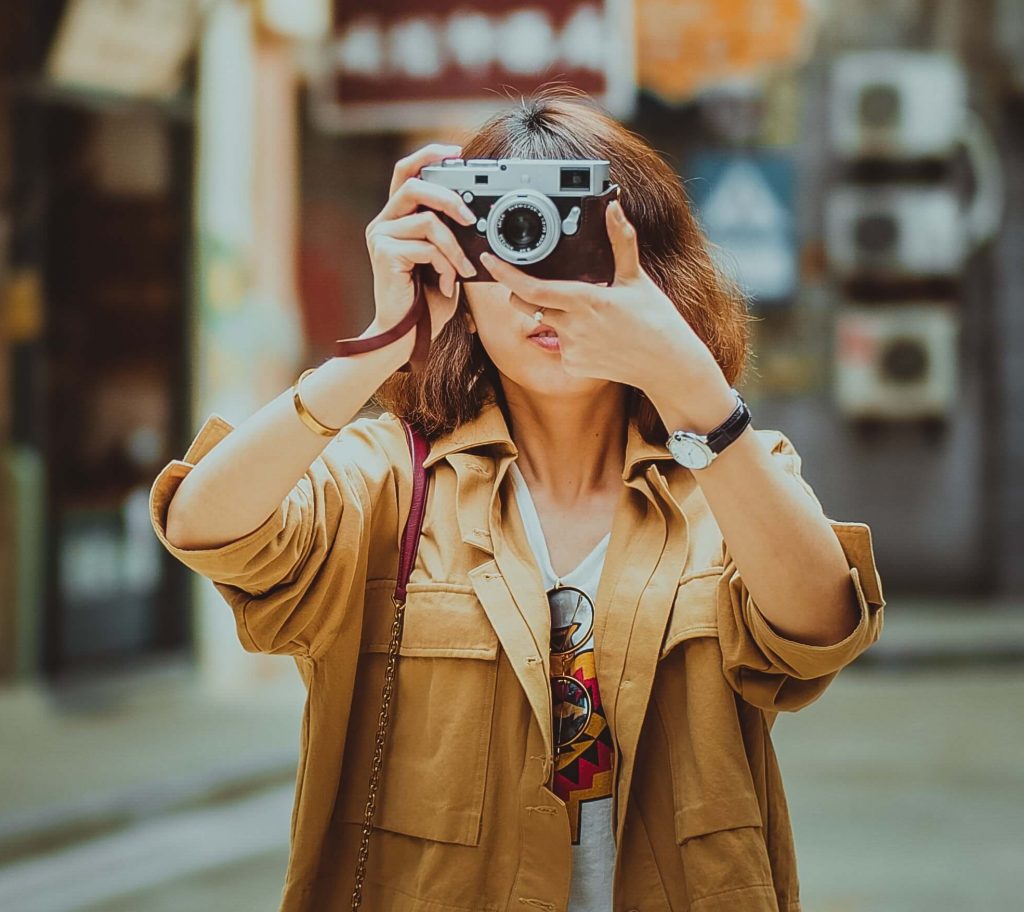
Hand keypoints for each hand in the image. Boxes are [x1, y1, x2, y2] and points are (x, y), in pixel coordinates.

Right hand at [365, 143, 478, 343]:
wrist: (405, 336)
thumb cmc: (426, 301)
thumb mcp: (444, 260)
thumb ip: (450, 234)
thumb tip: (475, 215)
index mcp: (396, 218)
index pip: (407, 171)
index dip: (429, 155)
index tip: (457, 152)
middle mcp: (384, 222)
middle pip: (415, 184)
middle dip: (449, 197)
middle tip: (472, 218)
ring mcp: (381, 237)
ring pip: (428, 221)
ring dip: (455, 248)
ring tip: (463, 271)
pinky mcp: (384, 253)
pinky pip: (427, 246)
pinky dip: (445, 265)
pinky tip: (446, 284)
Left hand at [479, 199, 723, 391]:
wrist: (667, 365)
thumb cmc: (656, 320)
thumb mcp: (636, 278)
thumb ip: (621, 240)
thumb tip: (614, 207)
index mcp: (584, 300)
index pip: (532, 288)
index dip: (505, 274)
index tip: (490, 261)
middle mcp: (572, 326)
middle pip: (526, 305)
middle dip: (523, 292)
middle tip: (540, 283)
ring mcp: (571, 349)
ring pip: (546, 325)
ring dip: (555, 316)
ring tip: (591, 317)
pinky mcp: (573, 366)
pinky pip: (560, 347)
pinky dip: (570, 340)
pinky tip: (596, 339)